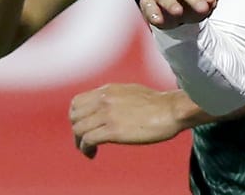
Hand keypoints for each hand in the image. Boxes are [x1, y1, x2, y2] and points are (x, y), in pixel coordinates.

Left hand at [69, 84, 191, 157]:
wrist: (169, 110)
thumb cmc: (156, 103)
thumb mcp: (129, 92)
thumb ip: (114, 97)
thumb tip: (108, 105)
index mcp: (106, 91)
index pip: (77, 102)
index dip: (76, 116)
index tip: (83, 127)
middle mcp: (103, 100)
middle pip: (74, 116)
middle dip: (77, 130)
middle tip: (85, 141)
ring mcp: (107, 115)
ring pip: (79, 129)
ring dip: (80, 142)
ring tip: (88, 150)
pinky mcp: (114, 130)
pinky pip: (89, 139)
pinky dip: (86, 148)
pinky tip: (92, 154)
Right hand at [140, 0, 217, 29]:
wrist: (180, 20)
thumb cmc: (194, 7)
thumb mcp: (206, 4)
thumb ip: (209, 2)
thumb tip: (209, 2)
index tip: (211, 0)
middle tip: (202, 8)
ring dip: (170, 2)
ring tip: (178, 12)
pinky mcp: (147, 2)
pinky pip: (147, 5)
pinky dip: (153, 12)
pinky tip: (159, 20)